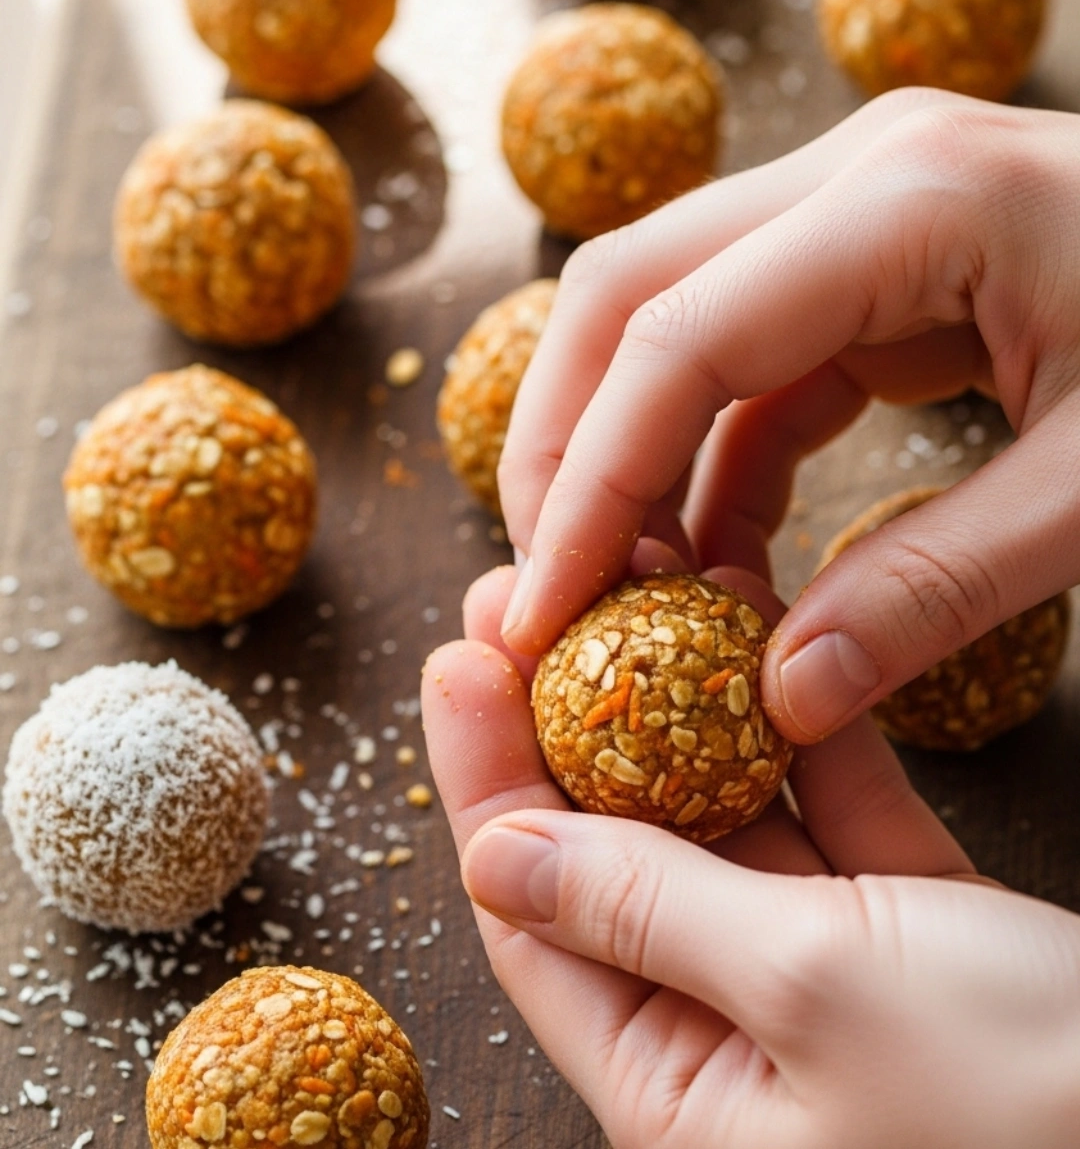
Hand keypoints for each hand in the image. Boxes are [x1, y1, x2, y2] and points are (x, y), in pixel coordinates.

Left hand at [421, 564, 1079, 1148]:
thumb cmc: (1033, 1114)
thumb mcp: (813, 992)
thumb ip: (651, 909)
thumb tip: (497, 854)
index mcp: (678, 1095)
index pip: (534, 913)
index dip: (484, 778)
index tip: (459, 657)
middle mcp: (736, 1040)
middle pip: (614, 854)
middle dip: (569, 721)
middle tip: (529, 600)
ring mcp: (826, 977)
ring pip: (722, 818)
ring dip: (683, 704)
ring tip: (635, 586)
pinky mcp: (912, 928)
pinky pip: (825, 808)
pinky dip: (796, 725)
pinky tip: (760, 631)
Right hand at [496, 88, 1079, 739]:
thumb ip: (941, 588)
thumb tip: (784, 695)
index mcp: (912, 199)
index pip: (677, 335)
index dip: (587, 479)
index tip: (548, 605)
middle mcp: (856, 176)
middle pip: (628, 294)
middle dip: (566, 448)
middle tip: (552, 586)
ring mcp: (856, 209)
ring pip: (668, 319)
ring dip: (627, 455)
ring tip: (629, 589)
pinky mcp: (872, 263)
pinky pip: (749, 357)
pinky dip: (712, 458)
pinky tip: (717, 556)